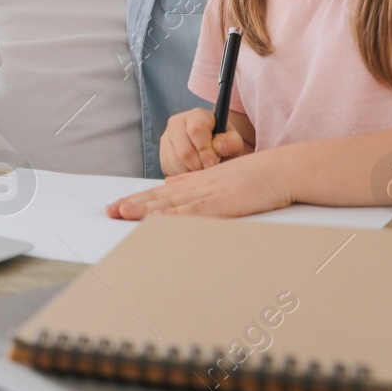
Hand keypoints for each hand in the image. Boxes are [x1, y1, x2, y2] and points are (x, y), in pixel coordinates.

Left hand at [105, 152, 295, 219]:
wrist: (281, 169)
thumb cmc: (255, 177)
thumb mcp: (220, 180)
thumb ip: (195, 186)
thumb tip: (170, 190)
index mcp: (197, 182)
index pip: (161, 193)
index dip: (138, 199)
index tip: (117, 206)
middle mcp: (198, 186)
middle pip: (159, 197)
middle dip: (133, 205)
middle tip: (110, 212)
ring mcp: (210, 192)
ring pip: (172, 203)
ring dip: (146, 209)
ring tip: (123, 213)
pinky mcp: (224, 201)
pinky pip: (196, 210)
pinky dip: (176, 216)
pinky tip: (160, 221)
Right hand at [160, 107, 247, 174]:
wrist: (210, 147)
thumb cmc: (222, 143)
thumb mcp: (232, 141)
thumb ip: (231, 142)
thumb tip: (218, 147)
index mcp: (197, 115)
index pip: (196, 130)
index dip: (205, 150)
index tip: (213, 163)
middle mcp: (176, 123)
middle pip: (184, 150)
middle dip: (198, 165)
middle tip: (208, 171)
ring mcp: (166, 138)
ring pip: (176, 162)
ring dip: (191, 172)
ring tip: (202, 172)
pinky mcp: (162, 154)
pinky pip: (169, 169)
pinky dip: (182, 176)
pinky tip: (192, 172)